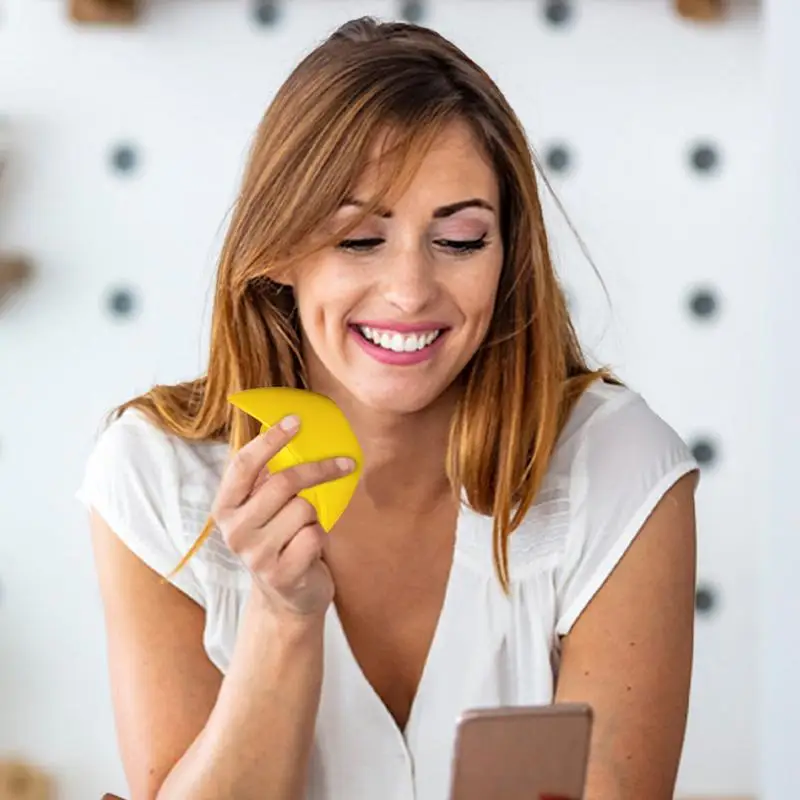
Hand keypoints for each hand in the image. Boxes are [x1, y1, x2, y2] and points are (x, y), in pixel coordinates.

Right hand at [212, 414, 355, 618]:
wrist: (287, 597)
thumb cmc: (279, 538)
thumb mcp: (265, 508)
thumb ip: (269, 477)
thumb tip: (297, 429)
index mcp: (225, 507)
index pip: (243, 464)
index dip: (270, 440)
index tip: (296, 421)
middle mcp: (234, 530)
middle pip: (283, 482)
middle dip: (319, 469)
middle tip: (343, 463)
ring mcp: (255, 555)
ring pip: (303, 509)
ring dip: (316, 514)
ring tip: (306, 528)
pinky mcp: (280, 574)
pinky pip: (314, 536)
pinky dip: (320, 537)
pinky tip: (309, 548)